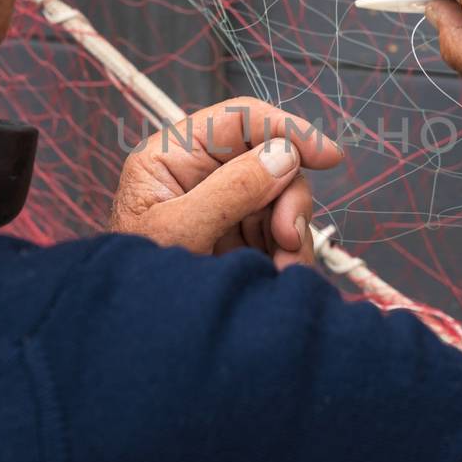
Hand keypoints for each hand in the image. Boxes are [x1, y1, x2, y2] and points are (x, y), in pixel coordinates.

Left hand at [108, 98, 344, 267]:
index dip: (288, 129)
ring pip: (282, 199)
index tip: (328, 156)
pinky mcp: (239, 239)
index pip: (239, 120)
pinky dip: (289, 254)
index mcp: (172, 156)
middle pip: (271, 161)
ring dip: (292, 234)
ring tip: (280, 270)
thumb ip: (231, 190)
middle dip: (288, 199)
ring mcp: (222, 206)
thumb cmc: (136, 283)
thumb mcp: (179, 231)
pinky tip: (276, 277)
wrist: (133, 342)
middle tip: (287, 237)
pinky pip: (282, 233)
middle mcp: (200, 175)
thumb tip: (283, 155)